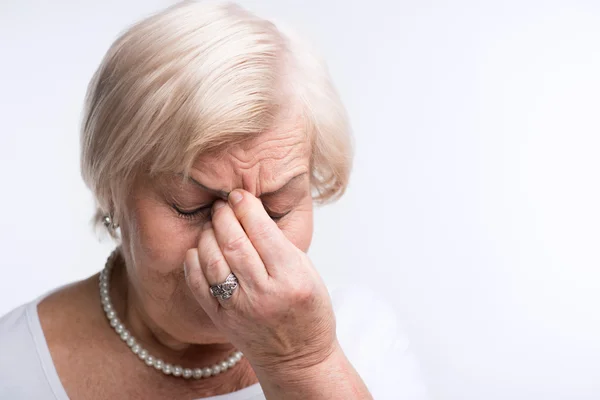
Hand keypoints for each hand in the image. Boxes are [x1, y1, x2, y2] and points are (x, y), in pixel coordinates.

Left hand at [183, 189, 336, 374]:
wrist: (297, 358)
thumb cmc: (308, 312)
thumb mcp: (308, 272)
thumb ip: (281, 244)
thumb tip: (250, 212)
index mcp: (291, 278)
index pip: (262, 232)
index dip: (247, 207)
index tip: (239, 194)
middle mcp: (263, 294)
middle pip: (234, 244)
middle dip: (224, 216)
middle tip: (222, 204)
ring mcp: (239, 309)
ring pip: (214, 261)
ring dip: (208, 235)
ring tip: (213, 224)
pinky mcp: (221, 319)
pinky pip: (199, 285)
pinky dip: (194, 262)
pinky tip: (198, 248)